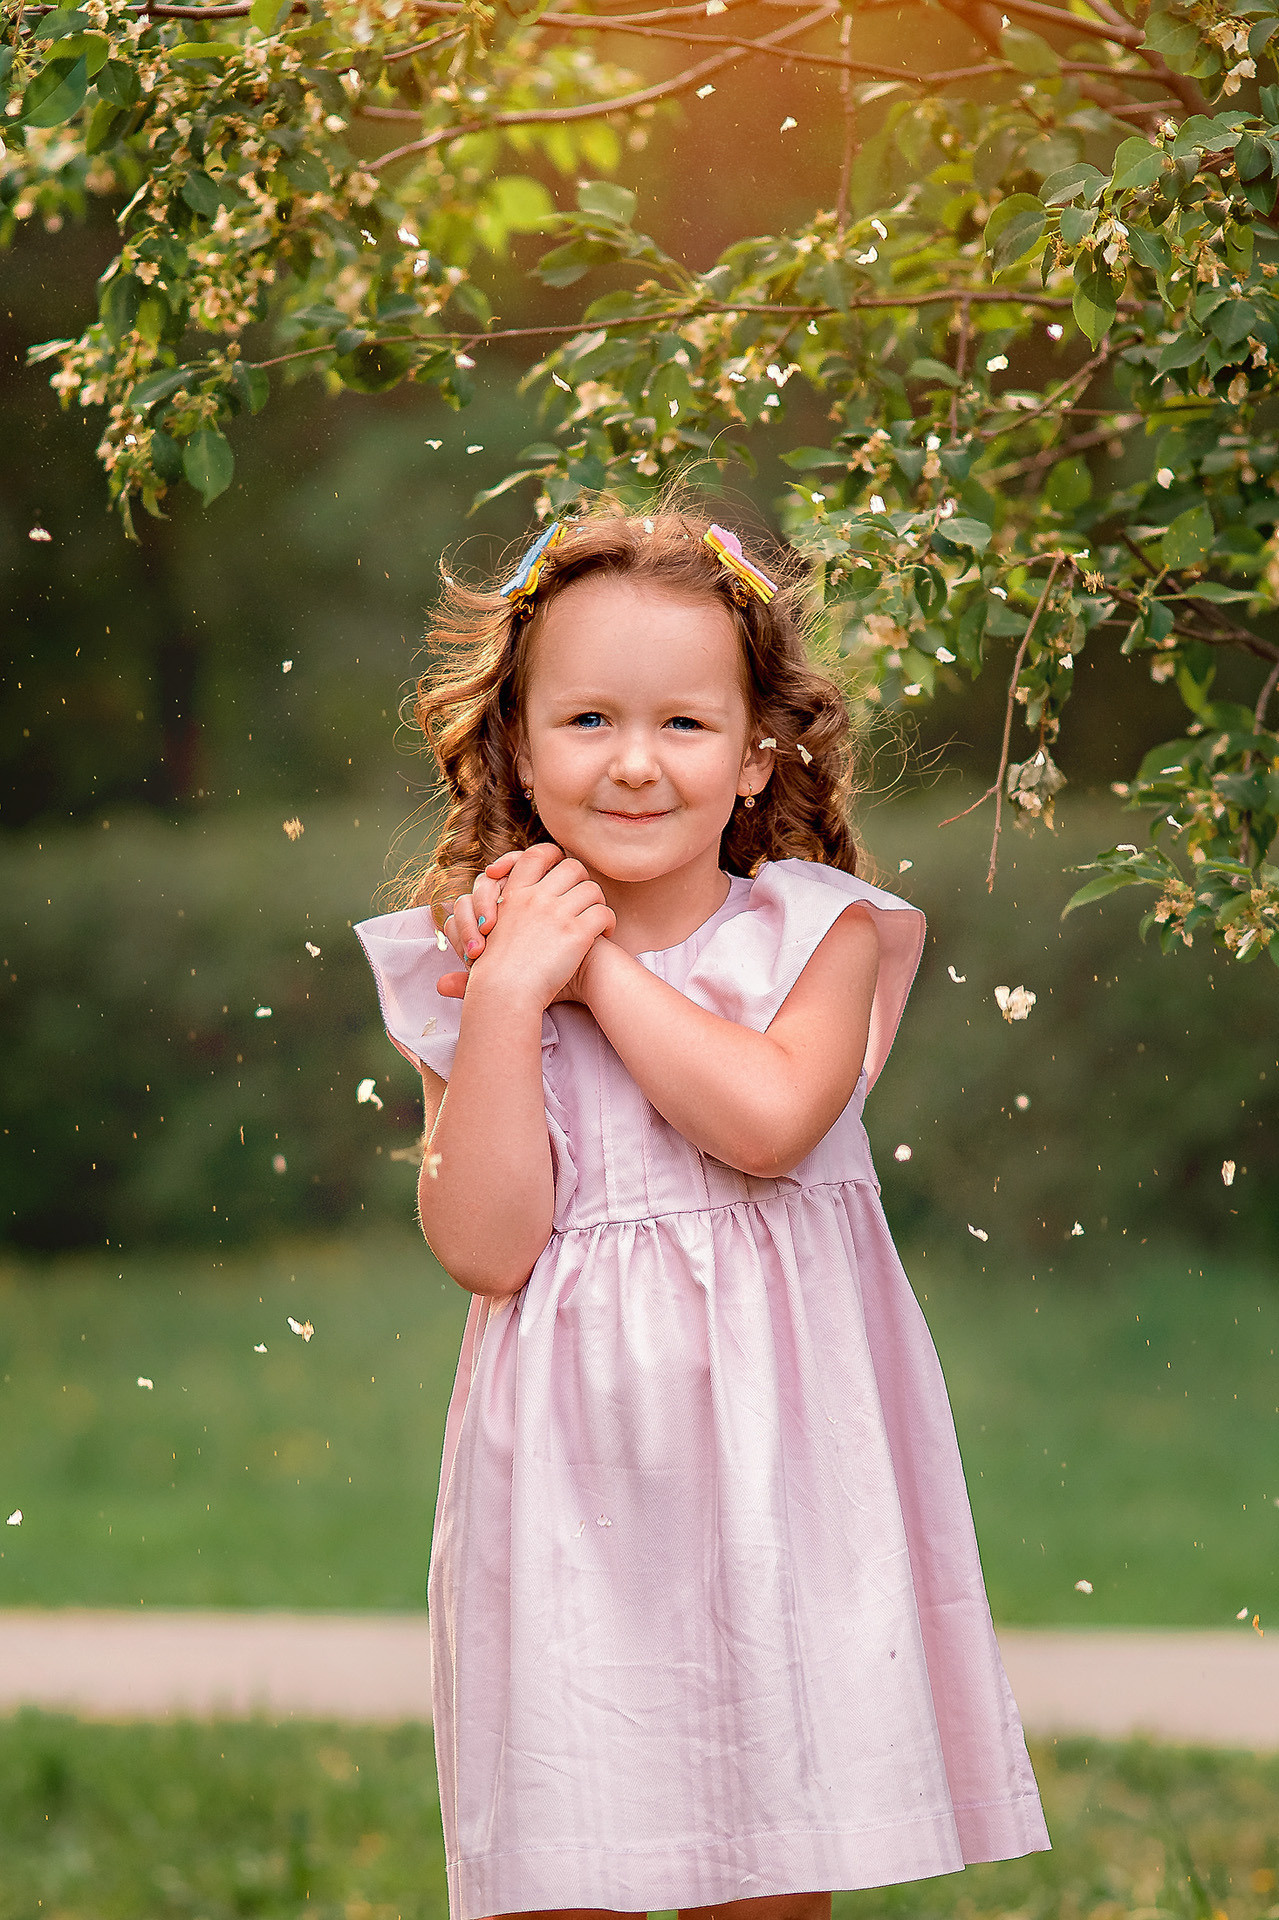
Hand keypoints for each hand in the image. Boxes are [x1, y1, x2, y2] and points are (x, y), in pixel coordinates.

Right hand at [437, 843, 614, 1008]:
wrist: (504, 992)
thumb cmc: (495, 970)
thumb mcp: (492, 930)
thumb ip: (506, 911)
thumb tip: (513, 909)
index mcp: (515, 893)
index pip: (538, 854)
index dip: (554, 857)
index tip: (561, 870)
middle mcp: (536, 897)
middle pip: (572, 867)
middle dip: (582, 881)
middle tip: (584, 899)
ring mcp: (557, 913)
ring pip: (592, 889)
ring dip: (598, 902)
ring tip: (597, 920)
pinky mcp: (576, 933)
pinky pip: (604, 913)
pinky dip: (609, 923)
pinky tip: (604, 934)